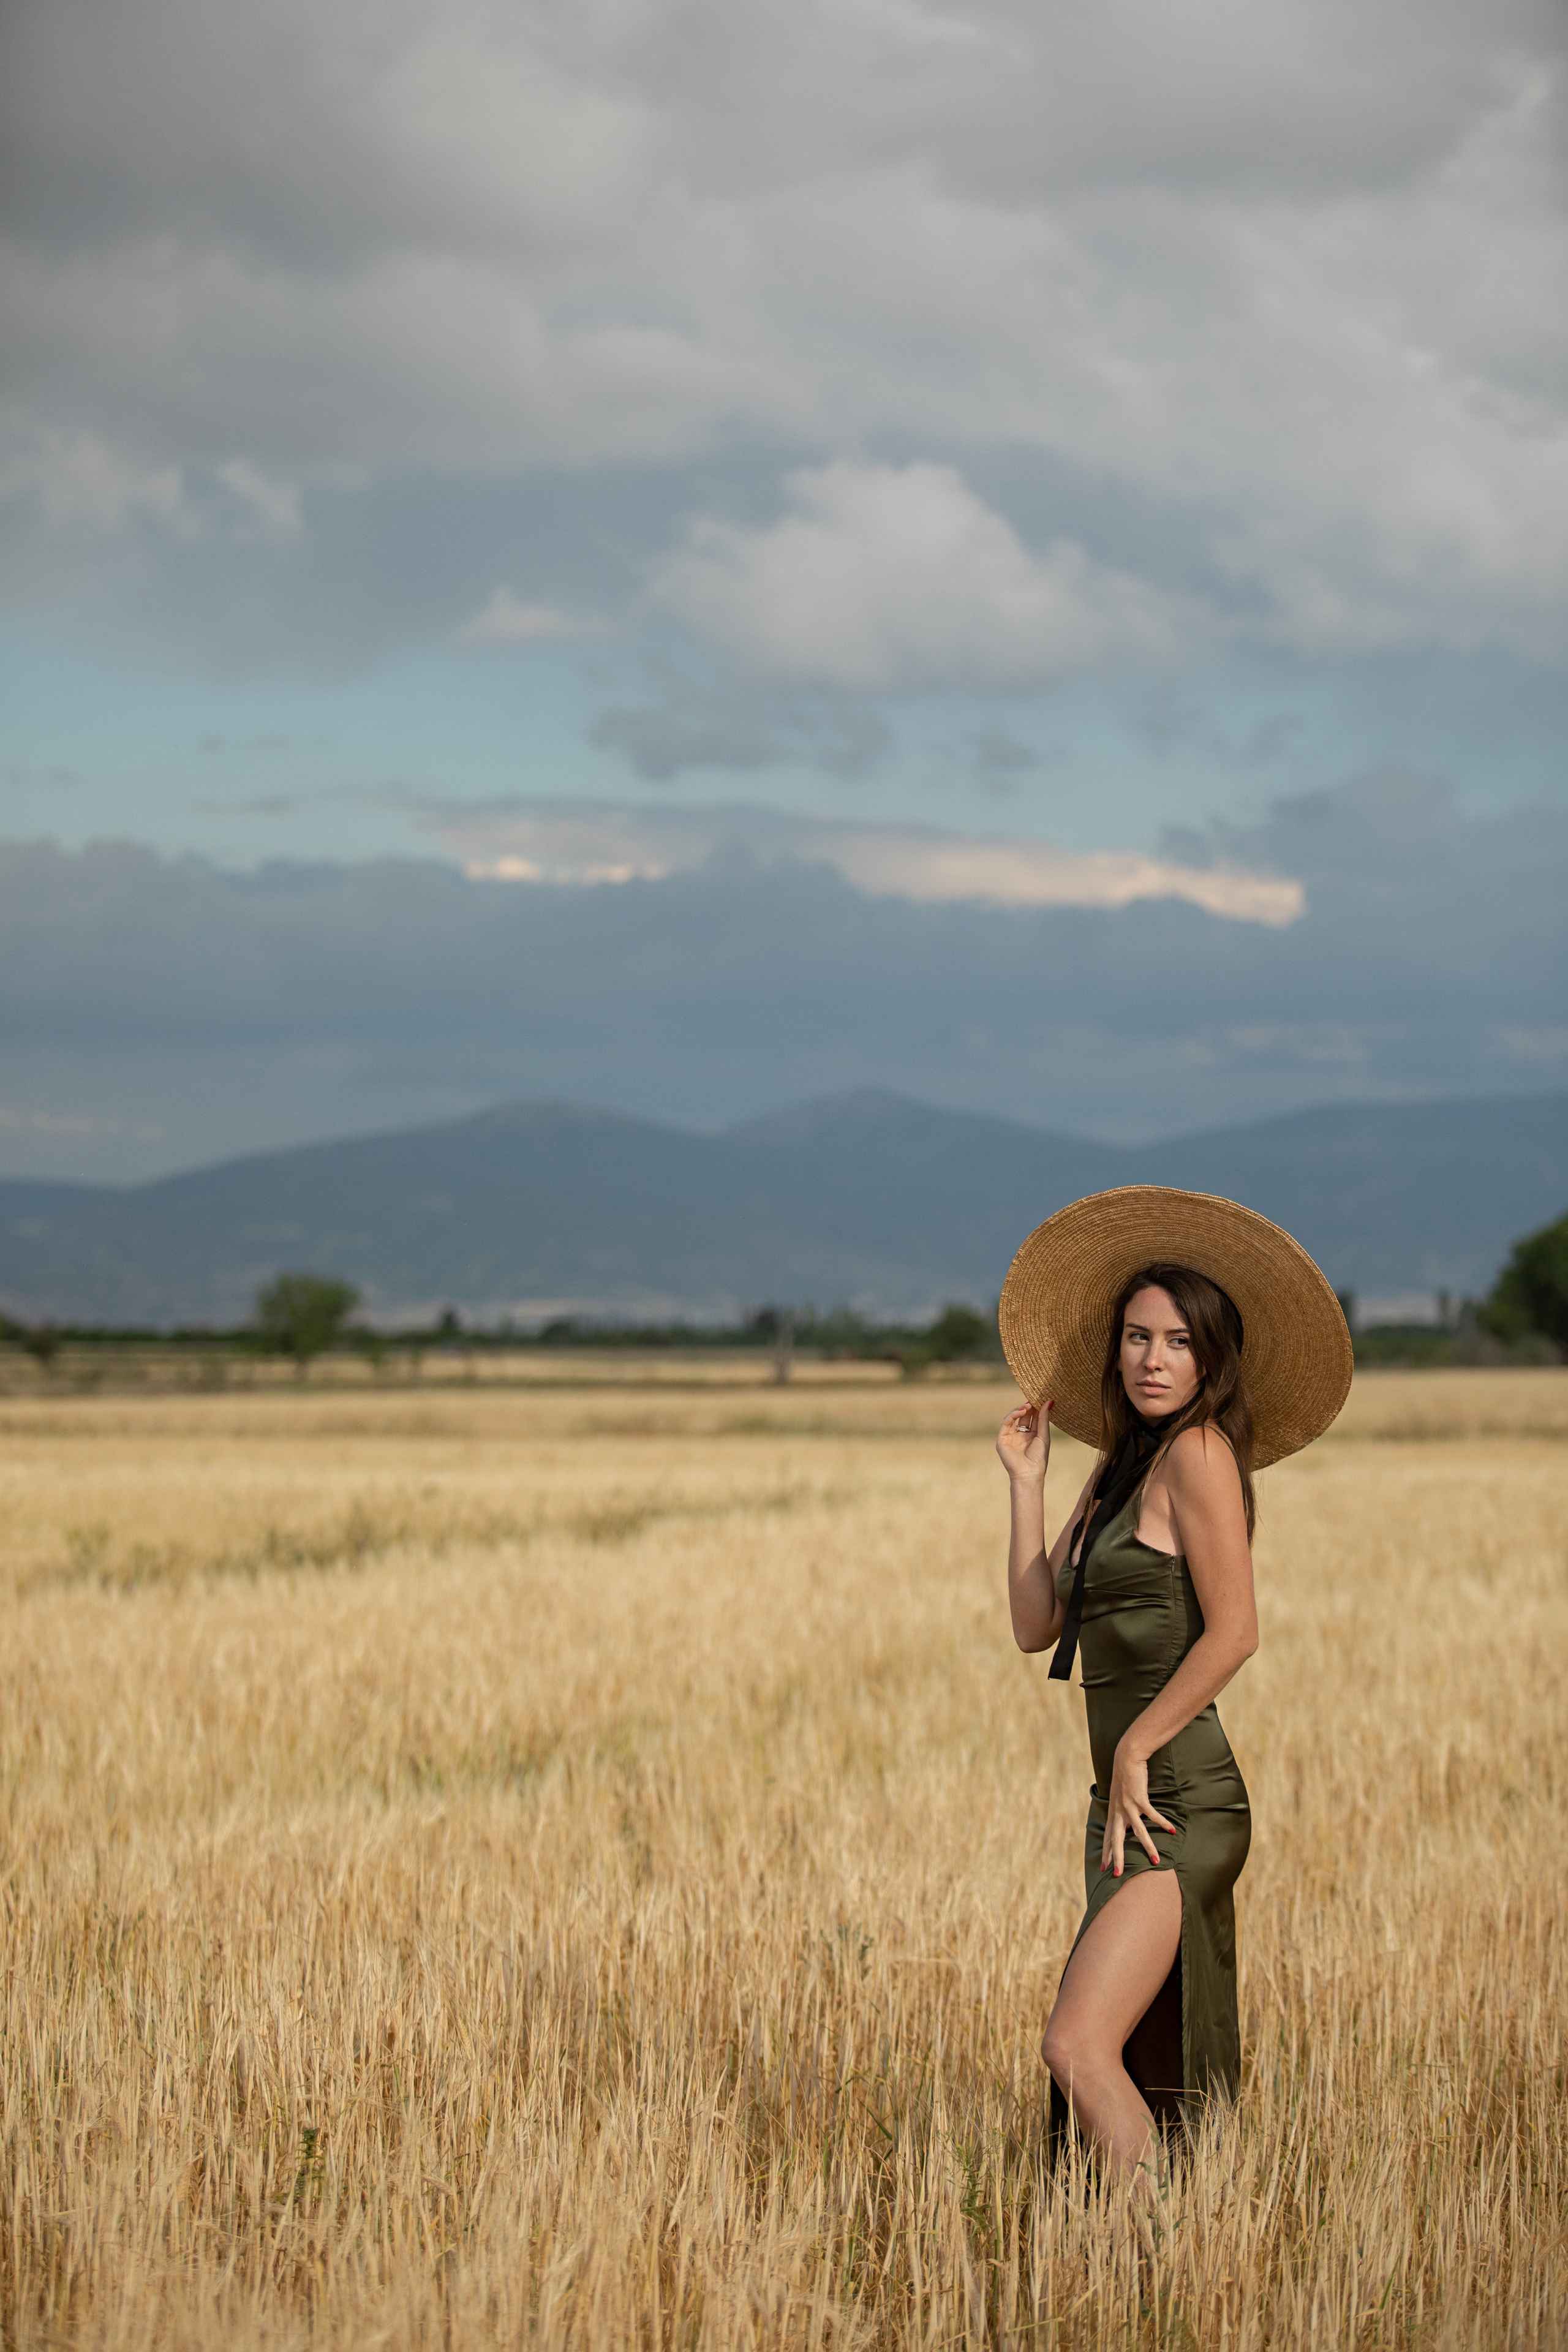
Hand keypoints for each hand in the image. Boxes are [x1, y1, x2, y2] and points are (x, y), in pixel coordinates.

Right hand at [996, 1399, 1051, 1483]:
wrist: (1028, 1473)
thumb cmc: (1038, 1458)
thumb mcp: (1044, 1436)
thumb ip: (1044, 1419)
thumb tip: (1049, 1401)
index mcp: (1031, 1435)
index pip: (1033, 1417)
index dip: (1036, 1407)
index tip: (1041, 1397)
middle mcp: (1020, 1434)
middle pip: (1023, 1415)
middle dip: (1028, 1406)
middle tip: (1034, 1397)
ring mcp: (1010, 1436)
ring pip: (1013, 1417)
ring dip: (1020, 1409)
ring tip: (1028, 1404)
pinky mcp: (1002, 1439)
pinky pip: (1006, 1423)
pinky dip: (1012, 1415)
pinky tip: (1021, 1410)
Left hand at [1101, 1744, 1176, 1877]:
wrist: (1126, 1758)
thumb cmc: (1125, 1778)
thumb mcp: (1120, 1798)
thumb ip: (1123, 1811)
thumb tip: (1129, 1823)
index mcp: (1113, 1813)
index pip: (1108, 1837)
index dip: (1106, 1852)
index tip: (1103, 1868)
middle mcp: (1118, 1812)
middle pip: (1117, 1840)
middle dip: (1117, 1858)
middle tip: (1117, 1875)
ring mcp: (1129, 1806)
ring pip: (1139, 1832)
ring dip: (1148, 1847)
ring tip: (1156, 1861)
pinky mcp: (1139, 1798)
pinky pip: (1153, 1815)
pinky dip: (1163, 1823)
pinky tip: (1172, 1831)